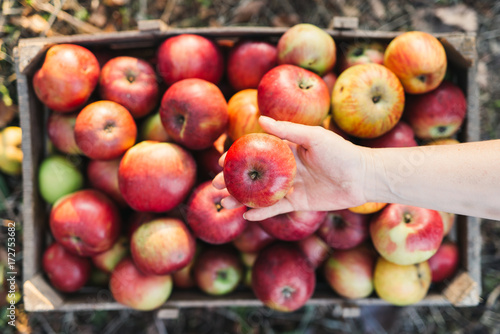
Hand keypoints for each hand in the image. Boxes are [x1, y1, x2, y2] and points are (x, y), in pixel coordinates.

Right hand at [212, 116, 370, 220]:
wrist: (363, 176)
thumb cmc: (341, 152)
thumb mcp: (314, 137)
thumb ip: (288, 131)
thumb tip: (262, 119)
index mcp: (287, 151)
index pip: (256, 154)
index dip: (237, 158)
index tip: (221, 162)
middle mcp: (285, 169)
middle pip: (253, 176)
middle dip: (233, 181)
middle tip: (215, 186)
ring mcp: (290, 187)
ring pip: (260, 194)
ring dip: (242, 199)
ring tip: (224, 204)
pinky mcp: (299, 203)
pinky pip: (276, 209)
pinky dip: (261, 212)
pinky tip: (246, 215)